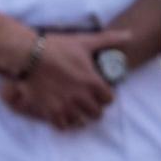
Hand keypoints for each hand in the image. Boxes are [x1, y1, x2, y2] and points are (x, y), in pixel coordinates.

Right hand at [0, 30, 130, 129]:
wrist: (29, 56)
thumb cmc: (58, 47)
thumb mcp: (85, 41)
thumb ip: (109, 40)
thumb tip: (130, 35)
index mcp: (92, 82)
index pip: (109, 99)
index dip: (106, 96)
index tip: (100, 93)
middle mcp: (81, 97)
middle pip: (96, 114)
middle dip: (95, 109)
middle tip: (89, 104)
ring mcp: (65, 106)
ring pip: (80, 122)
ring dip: (80, 117)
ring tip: (77, 112)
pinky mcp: (50, 111)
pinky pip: (62, 126)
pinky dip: (64, 123)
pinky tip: (63, 116)